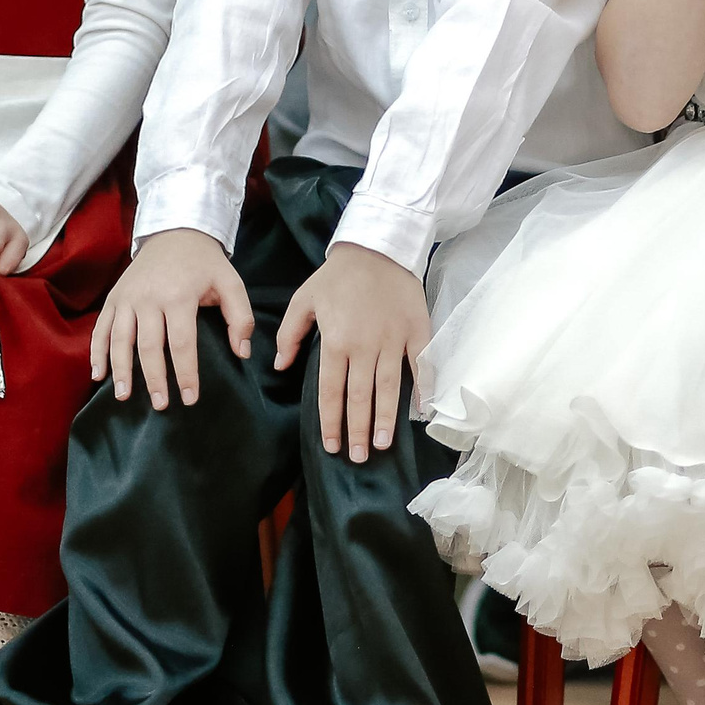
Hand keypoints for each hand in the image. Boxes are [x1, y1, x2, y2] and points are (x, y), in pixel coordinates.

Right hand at [92, 228, 254, 407]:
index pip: (181, 344)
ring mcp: (127, 297)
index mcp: (179, 296)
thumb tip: (242, 352)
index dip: (186, 374)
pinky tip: (98, 374)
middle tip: (160, 406)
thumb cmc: (205, 263)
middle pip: (148, 347)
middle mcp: (149, 298)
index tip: (190, 398)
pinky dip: (96, 352)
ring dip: (121, 370)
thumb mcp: (231, 283)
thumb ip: (240, 317)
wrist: (174, 232)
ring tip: (124, 396)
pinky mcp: (114, 297)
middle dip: (154, 379)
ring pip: (119, 340)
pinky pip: (101, 328)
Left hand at [272, 241, 428, 460]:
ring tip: (383, 444)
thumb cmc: (337, 276)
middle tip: (359, 457)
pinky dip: (424, 387)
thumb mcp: (303, 299)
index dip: (331, 421)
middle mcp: (365, 345)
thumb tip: (280, 366)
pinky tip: (421, 410)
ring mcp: (393, 339)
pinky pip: (422, 364)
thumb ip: (289, 334)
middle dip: (359, 430)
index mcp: (335, 341)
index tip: (333, 446)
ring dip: (386, 418)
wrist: (377, 246)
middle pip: (361, 396)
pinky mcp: (417, 330)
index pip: (330, 391)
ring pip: (389, 387)